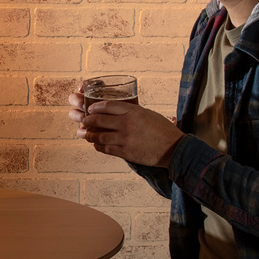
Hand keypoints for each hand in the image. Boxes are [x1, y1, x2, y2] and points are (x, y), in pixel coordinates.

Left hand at [67, 90, 183, 167]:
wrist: (174, 148)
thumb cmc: (162, 130)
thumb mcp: (147, 114)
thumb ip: (131, 112)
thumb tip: (116, 112)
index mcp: (133, 111)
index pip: (108, 106)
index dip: (95, 107)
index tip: (90, 109)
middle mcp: (127, 124)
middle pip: (99, 120)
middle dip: (88, 120)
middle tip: (84, 121)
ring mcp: (125, 139)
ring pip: (100, 136)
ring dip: (89, 135)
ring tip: (85, 134)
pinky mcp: (126, 152)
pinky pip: (106, 149)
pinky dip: (98, 146)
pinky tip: (96, 145)